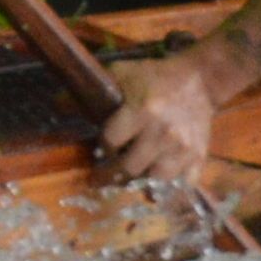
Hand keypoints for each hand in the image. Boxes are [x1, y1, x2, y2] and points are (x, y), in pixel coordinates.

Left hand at [97, 53, 237, 181]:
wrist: (200, 79)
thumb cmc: (157, 76)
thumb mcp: (124, 72)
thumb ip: (97, 88)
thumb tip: (61, 102)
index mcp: (143, 110)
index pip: (111, 141)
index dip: (102, 146)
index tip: (101, 149)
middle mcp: (162, 133)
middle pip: (129, 167)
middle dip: (111, 175)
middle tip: (101, 179)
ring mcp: (183, 148)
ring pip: (155, 181)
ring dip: (140, 182)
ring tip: (129, 180)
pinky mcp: (199, 156)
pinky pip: (183, 184)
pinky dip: (171, 188)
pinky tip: (159, 184)